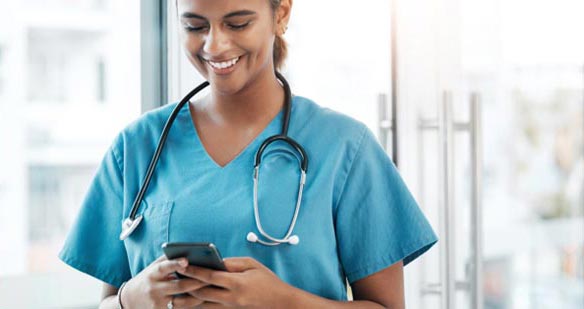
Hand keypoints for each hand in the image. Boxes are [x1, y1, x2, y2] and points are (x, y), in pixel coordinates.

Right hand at [122, 255, 208, 307]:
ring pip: (183, 302)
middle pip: (179, 286)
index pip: (164, 268)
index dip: (175, 264)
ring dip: (199, 296)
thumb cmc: (148, 279)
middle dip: (197, 281)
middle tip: (212, 276)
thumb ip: (168, 260)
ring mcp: (158, 304)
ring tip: (212, 290)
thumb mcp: (153, 268)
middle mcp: (154, 289)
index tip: (187, 261)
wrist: (129, 301)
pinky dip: (193, 306)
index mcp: (152, 274)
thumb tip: (190, 252)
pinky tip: (204, 301)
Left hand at [177, 257, 293, 307]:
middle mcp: (231, 298)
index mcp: (237, 283)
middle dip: (187, 284)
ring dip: (189, 298)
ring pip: (203, 305)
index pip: (210, 276)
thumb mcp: (252, 265)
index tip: (182, 264)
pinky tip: (191, 301)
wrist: (280, 303)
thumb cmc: (268, 280)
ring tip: (177, 292)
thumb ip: (232, 263)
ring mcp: (230, 308)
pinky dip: (199, 305)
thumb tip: (216, 262)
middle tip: (175, 277)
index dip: (194, 270)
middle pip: (202, 292)